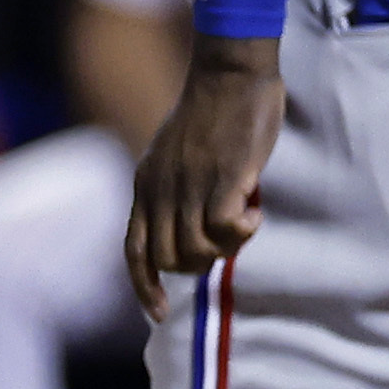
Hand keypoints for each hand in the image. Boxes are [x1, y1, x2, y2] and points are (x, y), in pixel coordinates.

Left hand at [127, 39, 282, 311]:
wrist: (229, 73)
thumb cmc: (212, 109)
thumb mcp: (176, 152)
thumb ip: (173, 185)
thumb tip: (187, 222)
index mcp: (145, 186)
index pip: (133, 252)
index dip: (143, 288)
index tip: (158, 315)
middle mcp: (160, 191)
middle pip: (169, 259)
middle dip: (200, 263)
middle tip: (230, 239)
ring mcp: (190, 186)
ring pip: (198, 250)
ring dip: (226, 247)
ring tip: (246, 222)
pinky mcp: (223, 180)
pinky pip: (226, 230)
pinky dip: (243, 232)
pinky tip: (255, 213)